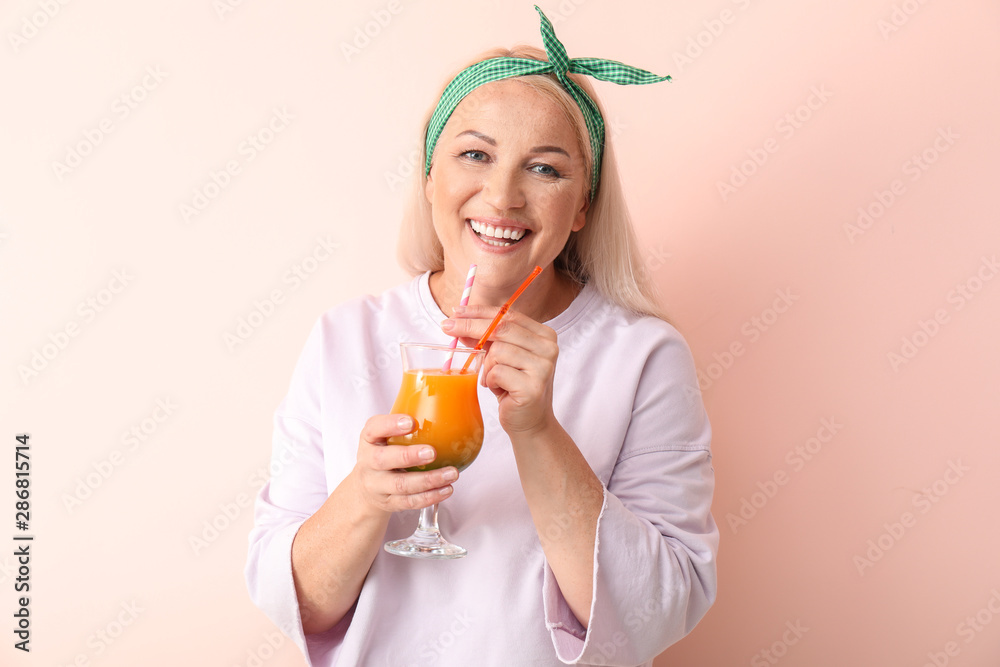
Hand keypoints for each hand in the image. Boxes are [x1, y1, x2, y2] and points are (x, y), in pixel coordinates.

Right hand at [353, 415, 457, 512]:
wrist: (366, 487)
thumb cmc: (384, 451)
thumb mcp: (385, 434)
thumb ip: (407, 421)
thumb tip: (448, 400)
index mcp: (369, 439)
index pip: (374, 428)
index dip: (391, 424)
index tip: (411, 421)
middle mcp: (369, 462)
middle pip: (383, 460)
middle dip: (408, 456)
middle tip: (432, 452)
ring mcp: (377, 485)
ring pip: (401, 485)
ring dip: (429, 480)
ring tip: (452, 473)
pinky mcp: (389, 502)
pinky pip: (410, 502)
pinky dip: (430, 497)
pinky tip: (447, 489)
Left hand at [442, 305, 558, 435]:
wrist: (530, 423)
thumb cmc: (514, 388)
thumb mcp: (501, 358)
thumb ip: (486, 338)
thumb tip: (457, 320)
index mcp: (544, 335)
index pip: (508, 315)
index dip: (480, 311)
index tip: (456, 311)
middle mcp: (548, 348)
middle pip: (501, 328)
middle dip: (470, 326)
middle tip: (447, 327)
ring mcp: (543, 367)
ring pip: (497, 352)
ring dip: (487, 367)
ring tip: (494, 380)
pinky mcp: (532, 387)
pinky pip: (497, 373)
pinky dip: (491, 381)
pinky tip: (500, 391)